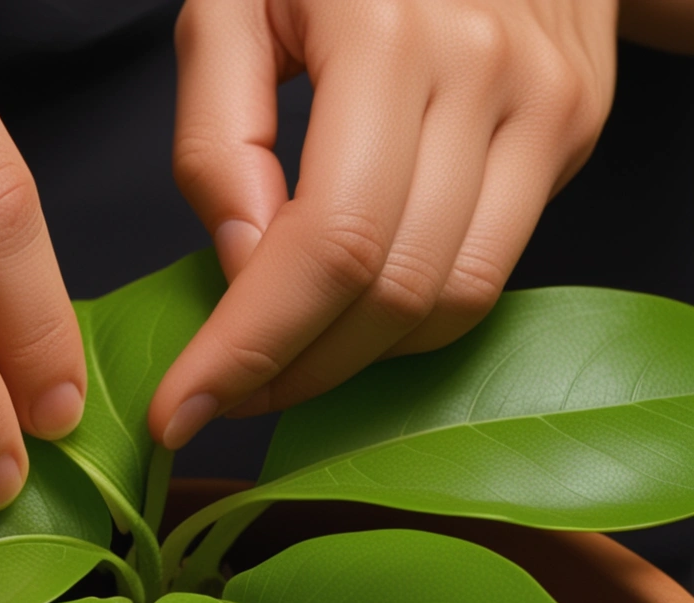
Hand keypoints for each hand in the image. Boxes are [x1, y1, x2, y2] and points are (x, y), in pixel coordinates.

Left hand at [150, 0, 617, 447]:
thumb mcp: (230, 7)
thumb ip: (218, 137)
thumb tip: (245, 268)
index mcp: (387, 34)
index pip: (325, 246)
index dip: (249, 349)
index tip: (184, 411)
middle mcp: (486, 75)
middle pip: (391, 293)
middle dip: (294, 372)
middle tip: (226, 394)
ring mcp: (546, 107)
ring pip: (450, 302)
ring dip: (354, 360)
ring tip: (284, 360)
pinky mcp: (570, 131)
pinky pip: (488, 273)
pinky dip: (410, 317)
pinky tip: (351, 310)